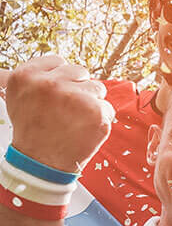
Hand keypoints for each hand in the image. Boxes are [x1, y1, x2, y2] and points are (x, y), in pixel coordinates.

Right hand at [6, 55, 111, 172]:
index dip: (62, 78)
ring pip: (98, 88)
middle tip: (67, 110)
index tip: (57, 94)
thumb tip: (2, 71)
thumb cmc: (32, 130)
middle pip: (81, 72)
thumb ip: (13, 80)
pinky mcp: (95, 112)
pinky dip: (101, 119)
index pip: (59, 62)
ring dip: (91, 103)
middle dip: (78, 89)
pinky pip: (108, 107)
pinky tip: (85, 129)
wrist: (41, 163)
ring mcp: (74, 97)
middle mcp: (50, 83)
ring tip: (75, 120)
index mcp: (27, 75)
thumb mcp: (15, 99)